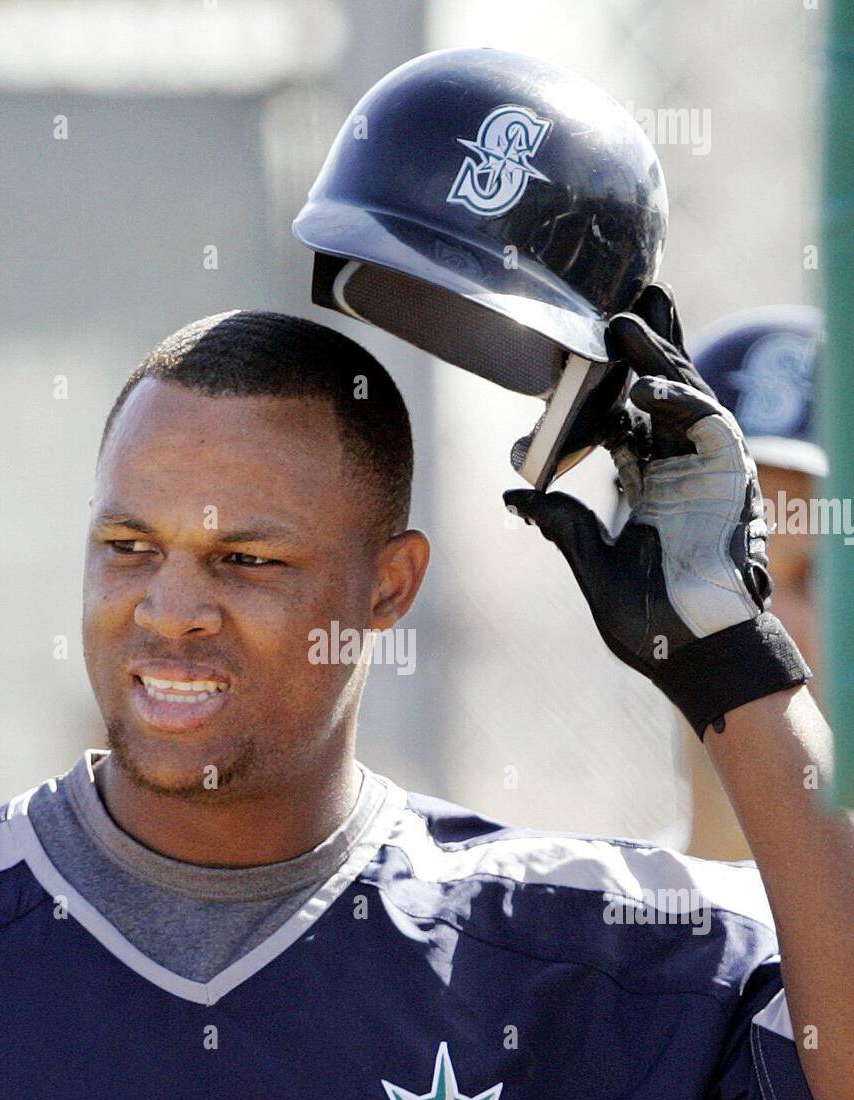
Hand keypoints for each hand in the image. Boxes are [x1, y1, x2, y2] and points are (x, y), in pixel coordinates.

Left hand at [503, 284, 810, 737]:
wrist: (692, 654)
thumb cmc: (647, 621)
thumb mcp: (591, 563)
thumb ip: (561, 523)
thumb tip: (515, 495)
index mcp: (646, 485)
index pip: (625, 419)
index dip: (604, 385)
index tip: (579, 350)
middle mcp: (678, 470)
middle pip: (661, 392)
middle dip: (644, 344)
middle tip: (624, 298)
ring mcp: (707, 472)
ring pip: (685, 396)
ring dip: (657, 358)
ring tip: (625, 323)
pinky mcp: (732, 479)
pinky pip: (710, 427)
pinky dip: (681, 403)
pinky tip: (649, 389)